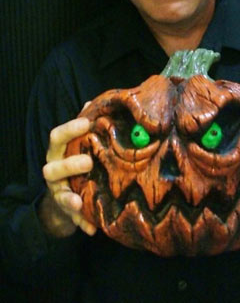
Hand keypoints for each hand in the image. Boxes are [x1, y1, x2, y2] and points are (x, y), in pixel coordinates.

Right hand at [40, 112, 96, 236]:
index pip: (57, 137)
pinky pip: (73, 218)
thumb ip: (84, 126)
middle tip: (88, 162)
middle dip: (69, 165)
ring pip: (60, 194)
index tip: (87, 123)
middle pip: (54, 167)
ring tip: (79, 201)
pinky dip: (82, 223)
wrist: (66, 195)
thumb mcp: (78, 144)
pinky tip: (92, 228)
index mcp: (58, 152)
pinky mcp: (66, 211)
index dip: (70, 129)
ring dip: (70, 198)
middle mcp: (54, 171)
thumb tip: (93, 103)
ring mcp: (58, 191)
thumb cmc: (75, 161)